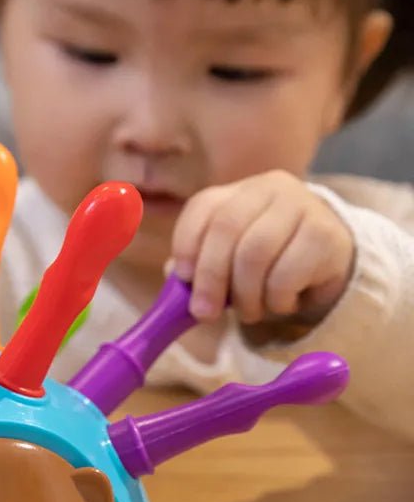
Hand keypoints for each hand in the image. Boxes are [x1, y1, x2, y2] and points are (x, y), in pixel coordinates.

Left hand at [171, 170, 354, 325]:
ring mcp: (301, 205)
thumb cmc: (266, 265)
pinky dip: (276, 300)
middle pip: (226, 229)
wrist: (328, 261)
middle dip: (210, 277)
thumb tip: (173, 279)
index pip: (202, 207)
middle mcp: (268, 188)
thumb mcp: (228, 261)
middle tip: (205, 313)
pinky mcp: (325, 234)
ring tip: (249, 311)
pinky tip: (281, 302)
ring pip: (255, 253)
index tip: (182, 277)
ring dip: (245, 295)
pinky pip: (286, 274)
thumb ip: (199, 267)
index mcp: (235, 192)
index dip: (186, 243)